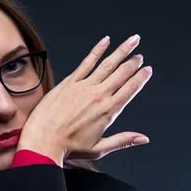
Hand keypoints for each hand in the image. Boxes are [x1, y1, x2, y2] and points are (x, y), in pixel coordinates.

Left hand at [18, 34, 151, 165]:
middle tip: (140, 56)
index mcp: (108, 111)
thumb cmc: (68, 147)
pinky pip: (86, 62)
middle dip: (133, 63)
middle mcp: (98, 96)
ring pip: (107, 64)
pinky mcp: (69, 83)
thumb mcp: (99, 149)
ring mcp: (83, 87)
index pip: (130, 89)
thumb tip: (143, 139)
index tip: (147, 70)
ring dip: (122, 51)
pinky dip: (97, 50)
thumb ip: (123, 140)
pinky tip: (105, 41)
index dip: (141, 78)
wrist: (43, 141)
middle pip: (122, 73)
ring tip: (133, 41)